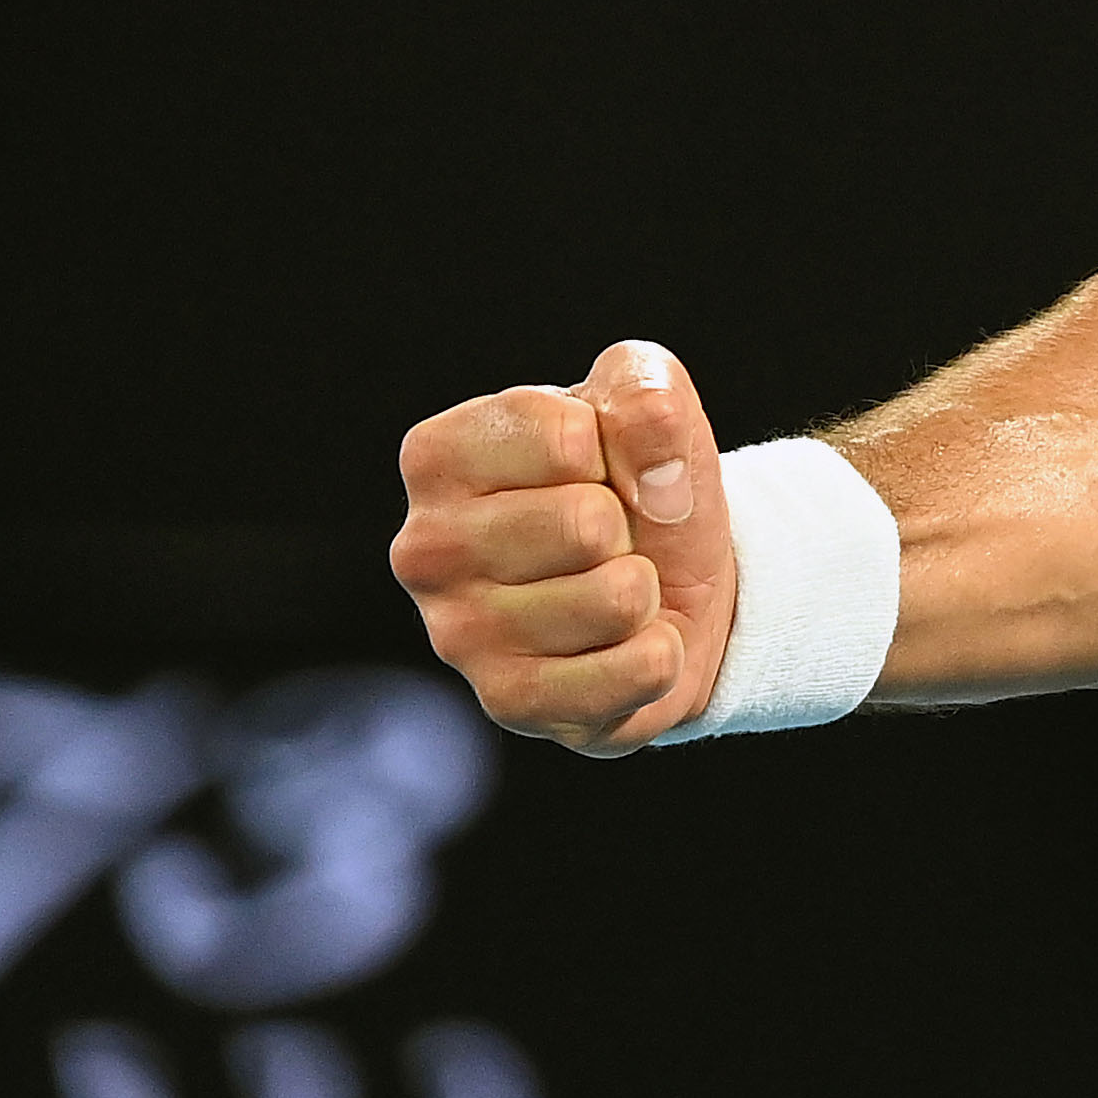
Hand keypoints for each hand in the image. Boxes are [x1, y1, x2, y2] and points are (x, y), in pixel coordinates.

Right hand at [388, 341, 738, 754]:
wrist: (671, 585)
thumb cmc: (636, 482)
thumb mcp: (648, 403)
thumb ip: (649, 393)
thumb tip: (657, 480)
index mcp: (439, 457)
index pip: (566, 437)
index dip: (617, 448)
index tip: (596, 468)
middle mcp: (426, 548)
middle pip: (586, 523)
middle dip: (628, 526)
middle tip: (608, 538)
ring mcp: (459, 634)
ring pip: (617, 598)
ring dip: (643, 590)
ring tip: (610, 587)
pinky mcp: (510, 703)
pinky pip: (638, 669)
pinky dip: (659, 653)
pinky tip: (619, 644)